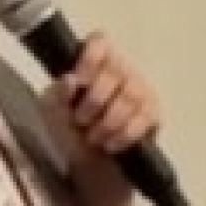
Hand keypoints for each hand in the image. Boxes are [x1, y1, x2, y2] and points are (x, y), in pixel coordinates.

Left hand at [49, 32, 161, 164]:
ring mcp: (141, 90)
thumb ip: (56, 94)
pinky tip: (110, 144)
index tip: (78, 81)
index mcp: (94, 63)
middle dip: (94, 100)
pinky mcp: (153, 113)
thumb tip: (71, 79)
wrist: (90, 164)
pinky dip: (124, 134)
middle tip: (80, 120)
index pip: (100, 41)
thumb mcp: (52, 112)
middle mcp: (121, 70)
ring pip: (130, 95)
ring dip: (108, 121)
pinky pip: (144, 117)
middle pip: (115, 71)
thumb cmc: (70, 130)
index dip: (89, 58)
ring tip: (94, 138)